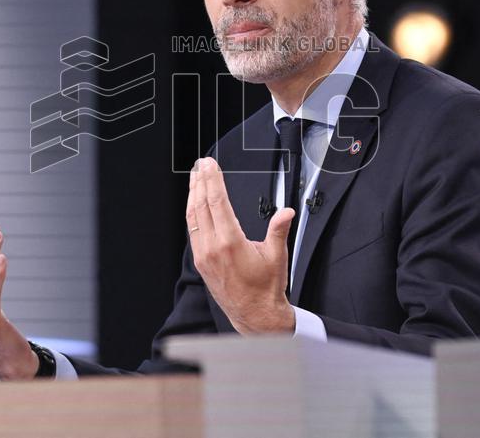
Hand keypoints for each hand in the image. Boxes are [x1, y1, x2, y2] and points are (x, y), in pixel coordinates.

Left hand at [186, 157, 295, 333]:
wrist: (254, 315)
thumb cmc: (266, 288)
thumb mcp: (277, 256)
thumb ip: (279, 230)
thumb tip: (286, 212)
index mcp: (230, 242)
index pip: (217, 202)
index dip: (212, 179)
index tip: (210, 164)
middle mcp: (212, 247)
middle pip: (202, 205)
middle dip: (200, 181)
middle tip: (201, 164)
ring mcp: (203, 255)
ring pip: (193, 217)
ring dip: (194, 194)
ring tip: (195, 177)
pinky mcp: (201, 261)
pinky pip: (193, 230)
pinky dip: (193, 212)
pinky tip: (196, 203)